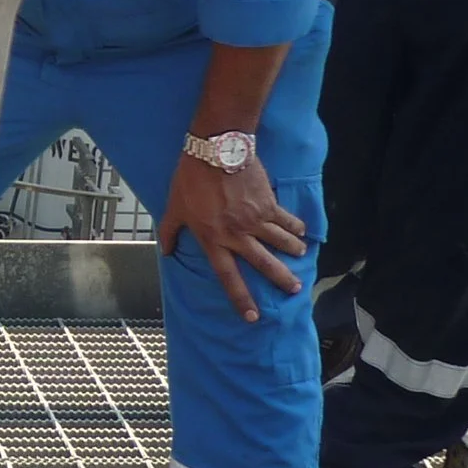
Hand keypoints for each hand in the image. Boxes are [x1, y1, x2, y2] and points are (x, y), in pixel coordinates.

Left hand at [156, 148, 307, 322]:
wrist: (215, 150)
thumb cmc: (191, 179)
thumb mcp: (174, 207)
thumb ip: (170, 231)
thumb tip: (165, 251)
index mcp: (213, 239)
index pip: (228, 276)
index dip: (241, 298)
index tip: (253, 317)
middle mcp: (237, 235)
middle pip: (263, 263)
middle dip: (280, 278)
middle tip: (295, 290)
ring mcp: (255, 220)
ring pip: (280, 242)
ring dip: (292, 250)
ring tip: (301, 256)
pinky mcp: (268, 204)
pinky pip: (286, 219)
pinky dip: (295, 226)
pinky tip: (302, 231)